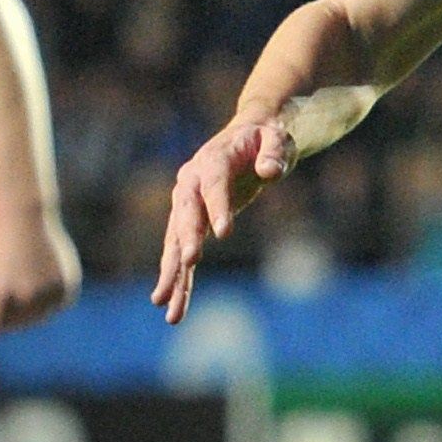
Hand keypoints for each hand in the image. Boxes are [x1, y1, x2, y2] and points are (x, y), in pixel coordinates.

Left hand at [0, 207, 82, 332]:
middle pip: (19, 323)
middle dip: (14, 310)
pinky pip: (57, 305)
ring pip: (41, 316)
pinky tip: (44, 278)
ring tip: (27, 279)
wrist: (24, 221)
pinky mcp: (68, 286)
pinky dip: (51, 296)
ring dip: (34, 305)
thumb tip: (10, 329)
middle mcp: (25, 298)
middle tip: (12, 284)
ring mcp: (48, 293)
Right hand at [153, 118, 294, 324]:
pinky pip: (182, 254)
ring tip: (164, 303)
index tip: (224, 233)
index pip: (213, 185)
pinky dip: (178, 279)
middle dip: (187, 239)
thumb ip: (274, 153)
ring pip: (176, 242)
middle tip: (191, 262)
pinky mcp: (191, 223)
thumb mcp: (278, 139)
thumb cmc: (266, 138)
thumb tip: (270, 172)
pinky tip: (171, 305)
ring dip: (172, 273)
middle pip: (186, 214)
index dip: (218, 208)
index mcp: (211, 160)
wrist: (247, 137)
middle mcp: (190, 184)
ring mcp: (186, 205)